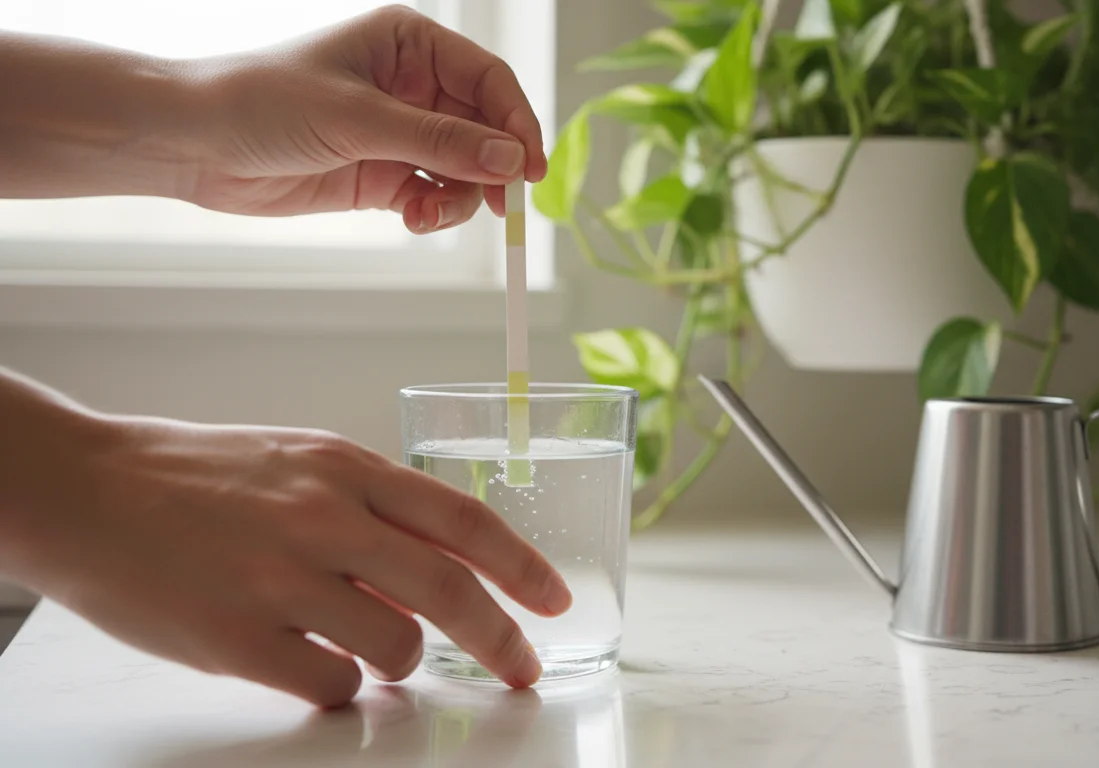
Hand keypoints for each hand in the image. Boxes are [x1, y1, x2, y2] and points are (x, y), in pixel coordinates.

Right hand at [0, 402, 571, 707]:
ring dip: (400, 661)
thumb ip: (373, 511)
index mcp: (346, 467)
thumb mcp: (298, 462)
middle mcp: (322, 517)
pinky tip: (309, 662)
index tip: (554, 600)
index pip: (464, 518)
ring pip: (395, 646)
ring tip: (365, 647)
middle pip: (448, 590)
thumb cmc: (197, 475)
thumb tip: (441, 573)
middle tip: (522, 669)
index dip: (520, 565)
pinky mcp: (236, 637)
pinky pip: (329, 683)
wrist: (86, 489)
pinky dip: (337, 684)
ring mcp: (279, 578)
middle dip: (501, 638)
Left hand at [182, 4, 545, 232]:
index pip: (488, 80)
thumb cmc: (262, 102)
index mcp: (409, 44)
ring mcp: (398, 132)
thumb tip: (510, 161)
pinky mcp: (382, 174)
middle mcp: (411, 85)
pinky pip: (434, 195)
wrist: (193, 144)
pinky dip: (435, 212)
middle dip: (492, 169)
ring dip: (460, 198)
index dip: (517, 123)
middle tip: (503, 206)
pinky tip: (414, 219)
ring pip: (464, 170)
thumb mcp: (359, 119)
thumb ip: (439, 142)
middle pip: (484, 129)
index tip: (531, 169)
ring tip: (429, 215)